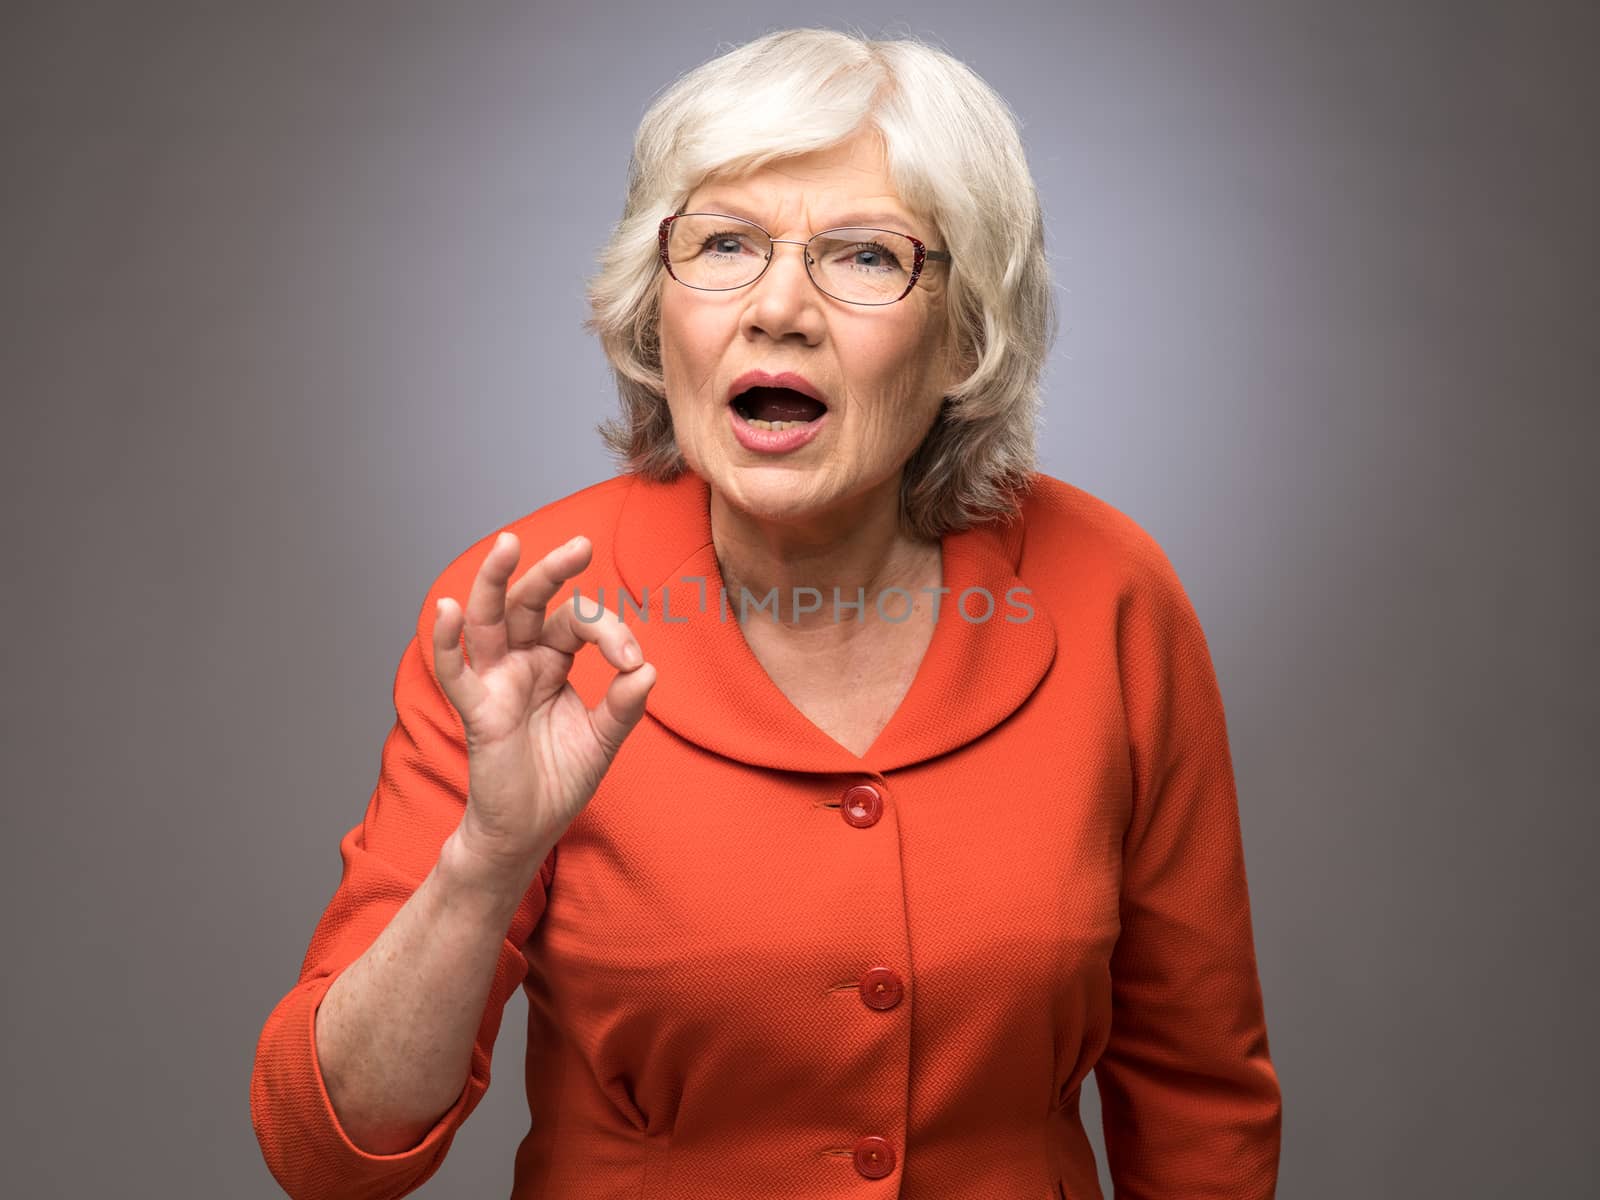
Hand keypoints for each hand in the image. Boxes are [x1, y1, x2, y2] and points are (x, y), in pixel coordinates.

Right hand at [431, 531, 653, 886]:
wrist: (528, 830)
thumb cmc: (559, 781)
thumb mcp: (602, 740)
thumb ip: (623, 706)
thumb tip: (648, 670)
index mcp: (552, 663)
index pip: (575, 623)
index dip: (606, 631)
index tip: (632, 659)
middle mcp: (521, 663)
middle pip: (529, 604)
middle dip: (550, 572)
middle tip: (580, 545)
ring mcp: (496, 683)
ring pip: (488, 621)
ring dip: (494, 581)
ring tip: (508, 544)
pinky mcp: (478, 711)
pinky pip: (456, 671)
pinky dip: (446, 640)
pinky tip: (447, 610)